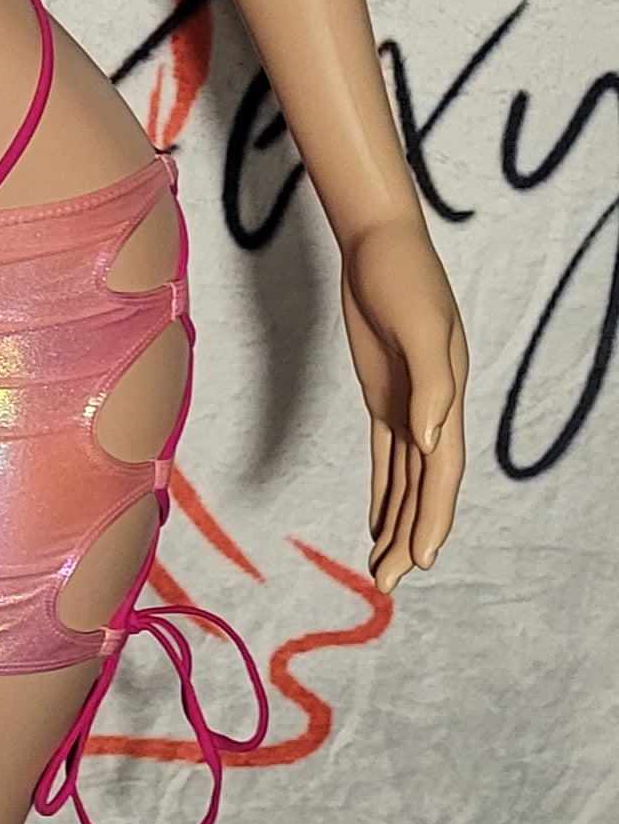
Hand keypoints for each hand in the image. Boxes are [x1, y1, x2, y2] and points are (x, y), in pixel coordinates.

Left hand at [339, 211, 466, 592]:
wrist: (380, 242)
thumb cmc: (402, 277)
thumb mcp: (419, 326)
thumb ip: (428, 384)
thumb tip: (426, 441)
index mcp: (447, 395)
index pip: (441, 469)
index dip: (432, 514)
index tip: (420, 558)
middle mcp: (433, 407)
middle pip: (423, 485)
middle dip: (410, 533)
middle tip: (388, 581)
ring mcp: (409, 403)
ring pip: (404, 478)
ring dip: (395, 522)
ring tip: (380, 568)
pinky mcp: (384, 397)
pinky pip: (385, 457)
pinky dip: (383, 492)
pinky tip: (377, 522)